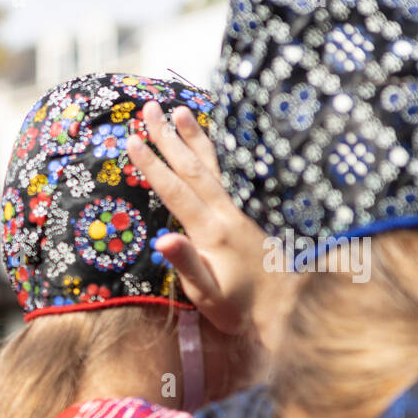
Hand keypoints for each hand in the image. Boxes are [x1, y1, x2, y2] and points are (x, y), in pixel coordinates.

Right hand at [127, 101, 280, 345]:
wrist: (284, 309)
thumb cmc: (238, 308)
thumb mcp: (206, 294)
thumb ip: (185, 264)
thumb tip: (160, 239)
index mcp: (211, 231)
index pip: (175, 191)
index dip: (152, 165)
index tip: (133, 139)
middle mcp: (227, 213)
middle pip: (193, 168)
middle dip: (169, 137)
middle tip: (150, 108)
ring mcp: (240, 210)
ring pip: (214, 165)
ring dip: (194, 136)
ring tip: (180, 109)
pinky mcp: (248, 213)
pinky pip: (230, 174)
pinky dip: (219, 152)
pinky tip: (212, 140)